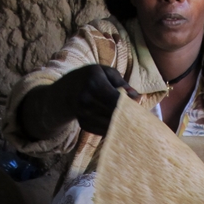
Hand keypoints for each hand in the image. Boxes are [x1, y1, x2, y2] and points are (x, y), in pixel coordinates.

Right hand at [19, 65, 138, 140]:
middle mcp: (86, 99)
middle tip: (137, 115)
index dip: (129, 105)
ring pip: (110, 125)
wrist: (65, 91)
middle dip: (128, 115)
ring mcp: (83, 114)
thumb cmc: (90, 78)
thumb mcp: (105, 72)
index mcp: (94, 82)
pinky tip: (117, 122)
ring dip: (122, 124)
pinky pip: (103, 130)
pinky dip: (112, 127)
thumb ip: (122, 83)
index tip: (138, 105)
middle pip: (114, 114)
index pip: (116, 99)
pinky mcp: (84, 125)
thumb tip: (136, 97)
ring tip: (129, 119)